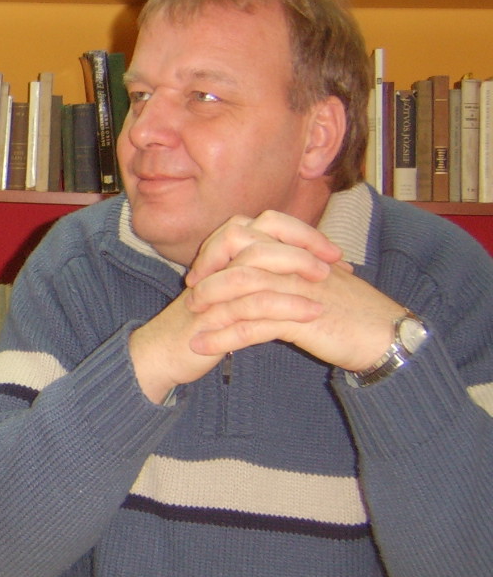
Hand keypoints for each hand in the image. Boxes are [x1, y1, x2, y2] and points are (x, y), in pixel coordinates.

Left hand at [183, 211, 398, 372]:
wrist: (385, 336)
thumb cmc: (350, 310)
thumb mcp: (314, 280)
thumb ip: (285, 269)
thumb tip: (249, 268)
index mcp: (297, 249)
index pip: (247, 229)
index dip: (218, 246)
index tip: (201, 269)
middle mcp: (295, 262)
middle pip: (238, 248)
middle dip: (208, 269)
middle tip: (191, 291)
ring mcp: (298, 288)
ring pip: (241, 284)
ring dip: (209, 302)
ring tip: (190, 318)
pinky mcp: (300, 319)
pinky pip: (251, 325)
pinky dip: (221, 335)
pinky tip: (202, 346)